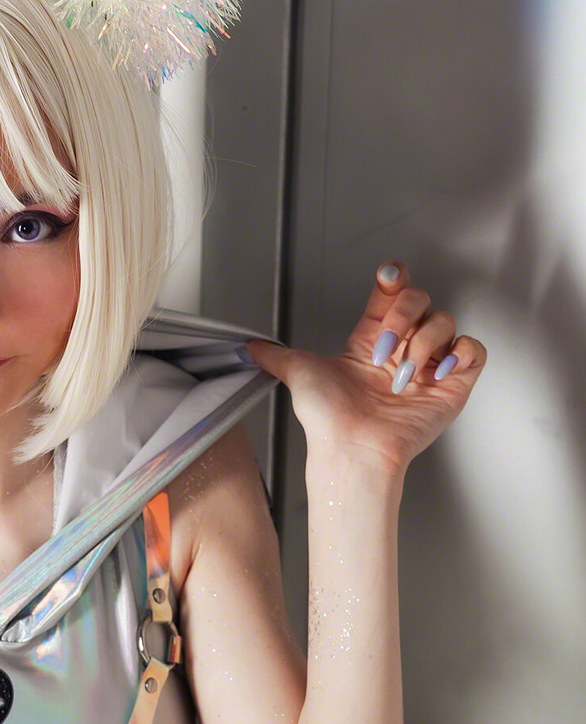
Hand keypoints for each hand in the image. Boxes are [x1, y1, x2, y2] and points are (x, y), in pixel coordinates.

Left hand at [244, 261, 486, 475]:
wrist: (352, 447)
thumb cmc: (330, 419)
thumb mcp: (298, 373)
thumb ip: (276, 355)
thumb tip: (249, 348)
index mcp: (371, 340)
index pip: (390, 294)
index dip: (393, 279)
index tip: (388, 276)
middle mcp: (402, 350)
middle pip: (420, 300)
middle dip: (402, 317)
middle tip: (385, 349)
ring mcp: (429, 366)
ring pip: (445, 321)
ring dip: (423, 343)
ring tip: (402, 376)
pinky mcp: (453, 385)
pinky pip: (474, 350)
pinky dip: (461, 353)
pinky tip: (437, 369)